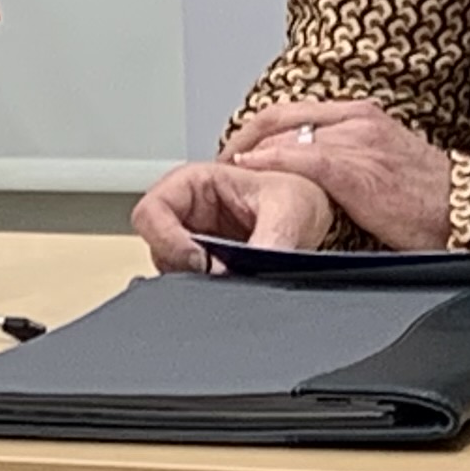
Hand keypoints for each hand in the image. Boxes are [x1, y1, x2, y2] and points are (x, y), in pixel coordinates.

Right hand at [131, 159, 338, 272]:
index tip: (202, 261)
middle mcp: (186, 211)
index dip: (168, 240)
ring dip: (197, 279)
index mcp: (194, 183)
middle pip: (155, 245)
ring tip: (234, 274)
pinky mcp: (204, 264)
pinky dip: (207, 288)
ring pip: (169, 268)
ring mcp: (191, 239)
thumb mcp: (288, 212)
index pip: (151, 211)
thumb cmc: (301, 193)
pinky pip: (190, 281)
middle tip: (220, 274)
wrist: (318, 213)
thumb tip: (248, 272)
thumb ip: (267, 241)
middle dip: (183, 266)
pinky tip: (233, 282)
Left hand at [222, 97, 455, 251]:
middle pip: (281, 116)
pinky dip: (267, 162)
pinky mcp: (354, 171)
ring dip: (249, 153)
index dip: (260, 128)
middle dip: (244, 136)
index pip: (296, 110)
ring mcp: (355, 143)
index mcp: (363, 116)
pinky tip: (247, 169)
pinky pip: (299, 159)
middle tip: (223, 158)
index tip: (240, 147)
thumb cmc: (431, 198)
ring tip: (226, 170)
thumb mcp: (387, 163)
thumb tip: (321, 174)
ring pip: (284, 136)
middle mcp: (357, 120)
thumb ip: (352, 158)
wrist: (464, 212)